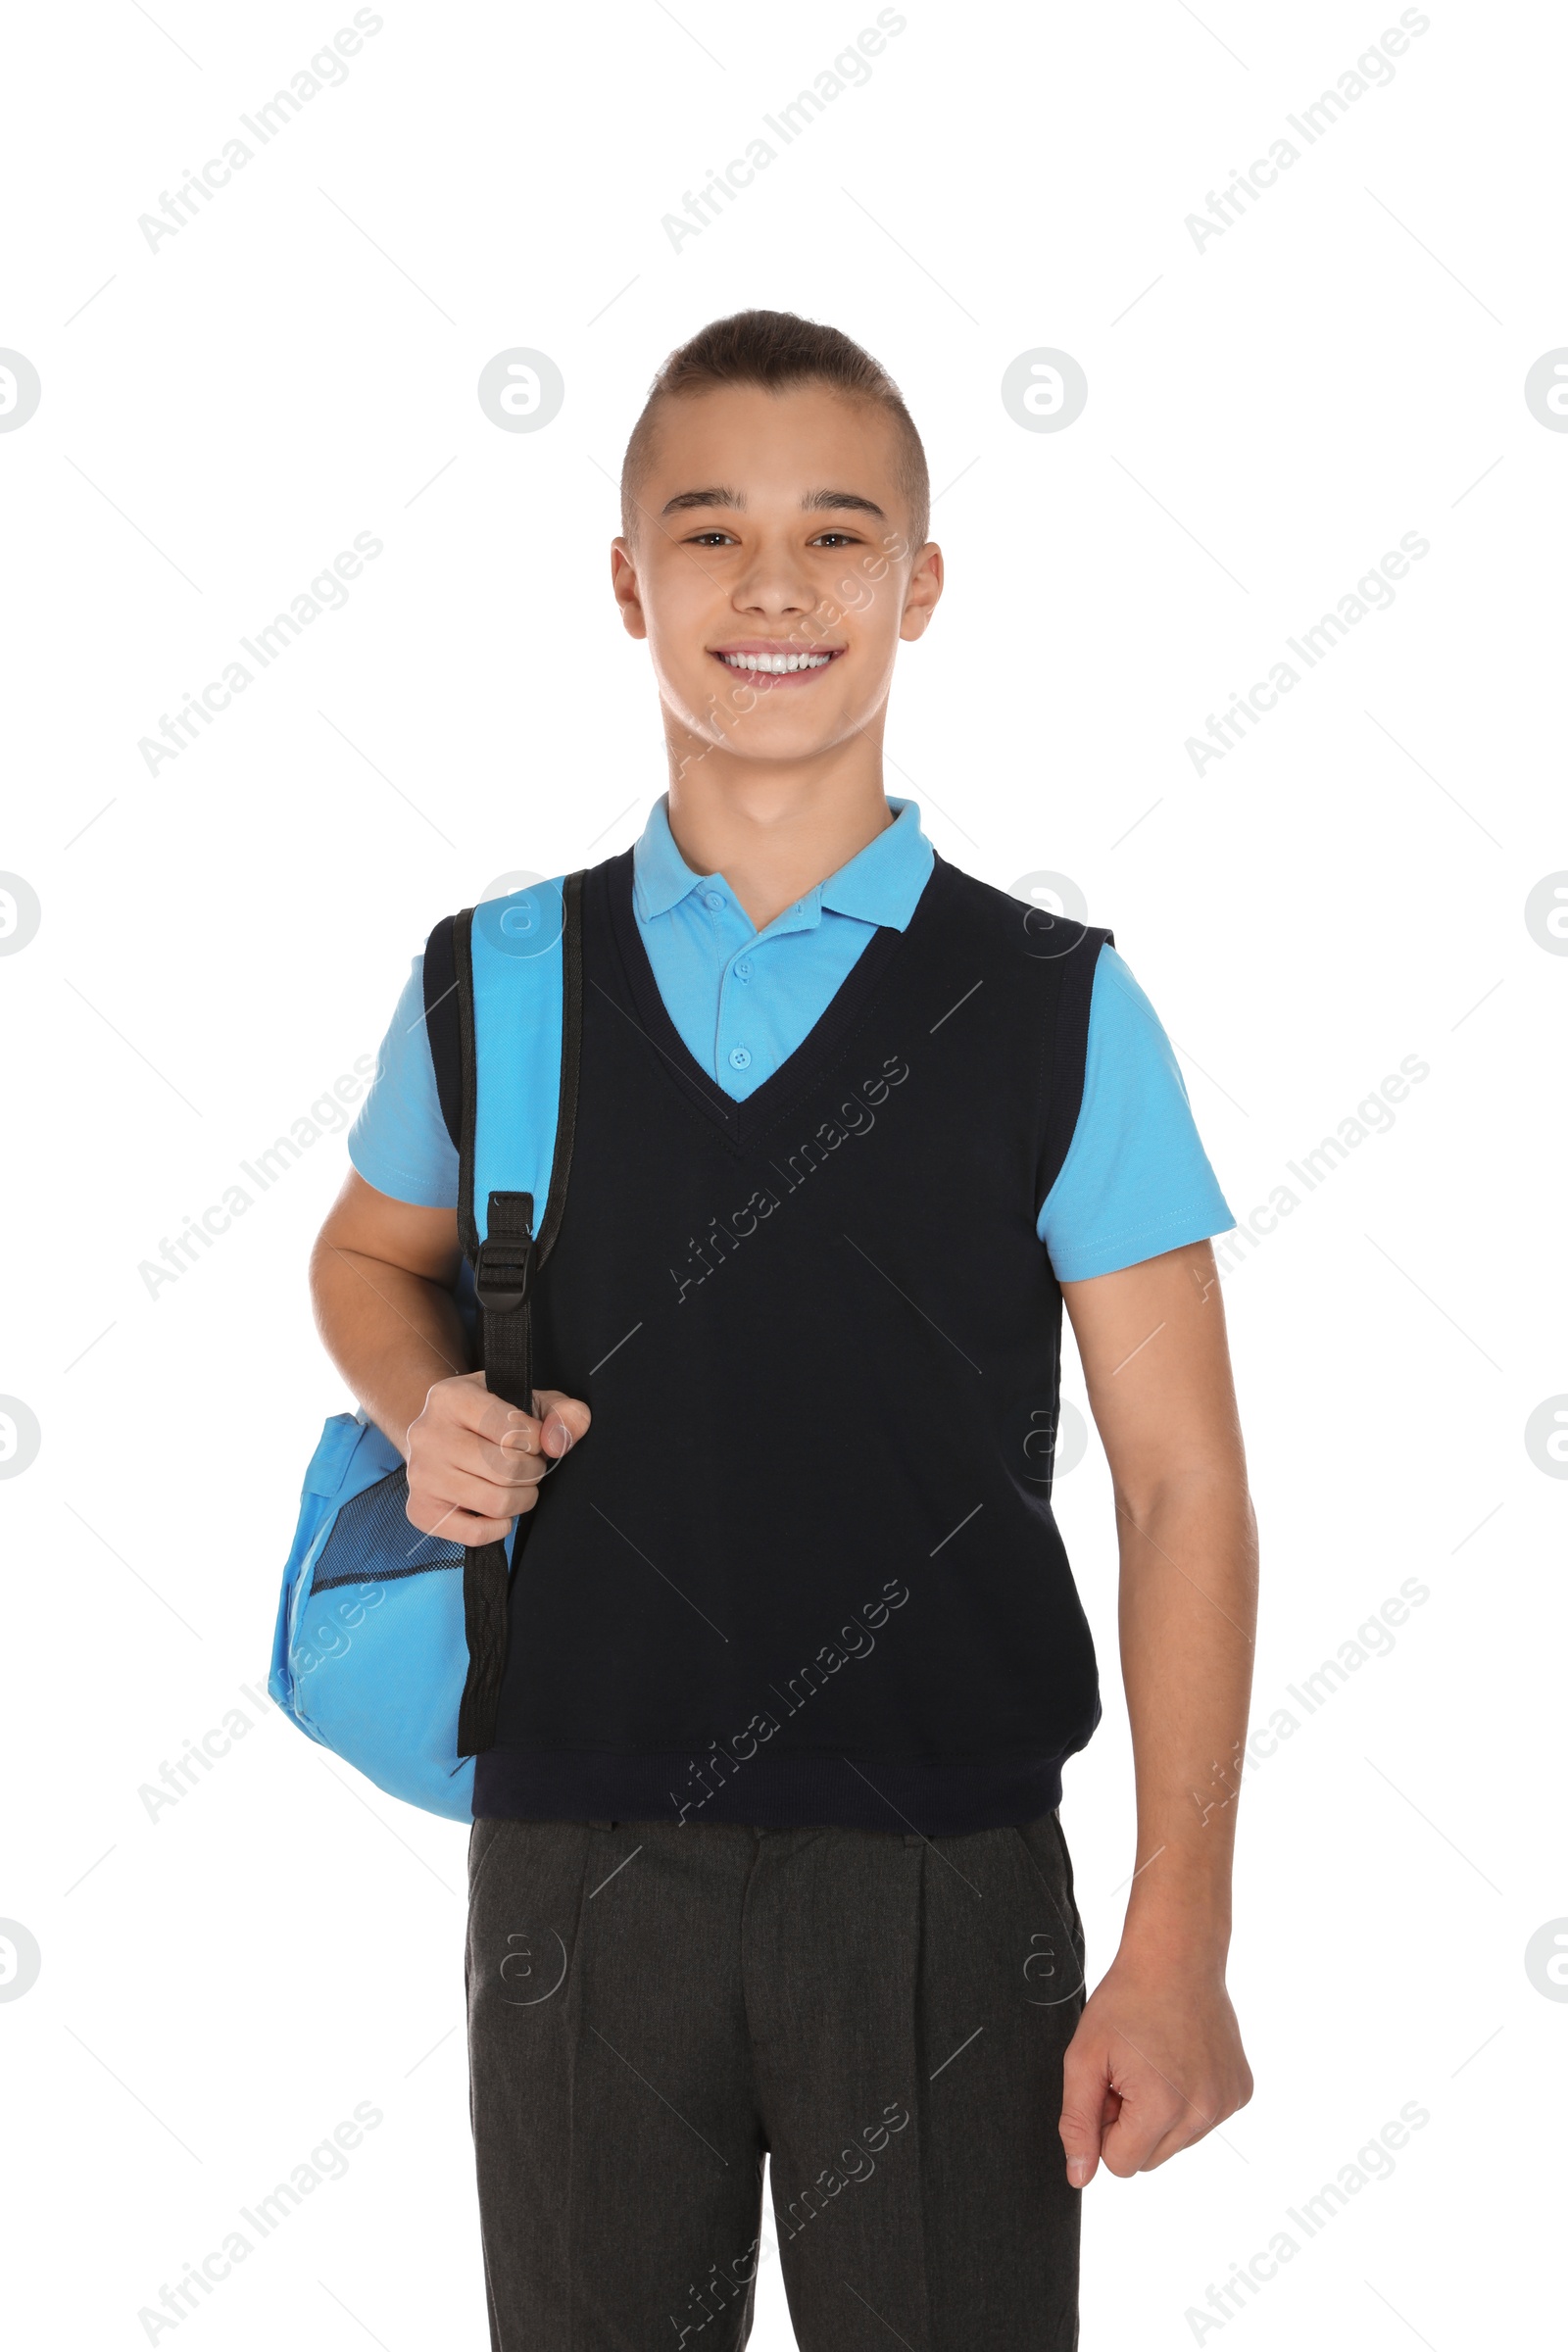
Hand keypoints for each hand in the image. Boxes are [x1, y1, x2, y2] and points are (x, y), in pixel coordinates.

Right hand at [404, 1371, 589, 1545]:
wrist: (438, 1437)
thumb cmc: (490, 1418)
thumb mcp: (528, 1399)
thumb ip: (562, 1411)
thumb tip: (558, 1443)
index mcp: (451, 1398)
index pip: (514, 1430)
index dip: (538, 1441)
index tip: (533, 1440)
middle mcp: (428, 1435)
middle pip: (507, 1469)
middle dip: (532, 1471)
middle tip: (528, 1466)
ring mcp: (421, 1475)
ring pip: (496, 1502)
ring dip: (522, 1498)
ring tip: (517, 1486)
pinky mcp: (421, 1511)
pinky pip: (475, 1534)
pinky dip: (500, 1527)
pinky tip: (498, 1510)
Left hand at [1059, 1949, 1251, 2183]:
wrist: (1176, 1956)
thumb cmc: (1125, 2002)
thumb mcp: (1084, 2058)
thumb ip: (1077, 2122)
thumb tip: (1079, 2178)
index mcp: (1163, 2107)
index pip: (1120, 2165)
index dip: (1104, 2127)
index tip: (1108, 2086)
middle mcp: (1203, 2113)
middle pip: (1149, 2158)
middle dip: (1131, 2124)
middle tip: (1127, 2072)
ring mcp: (1227, 2103)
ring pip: (1176, 2143)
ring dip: (1158, 2115)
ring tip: (1152, 2062)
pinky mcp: (1241, 2092)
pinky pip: (1202, 2121)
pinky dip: (1187, 2100)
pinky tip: (1180, 2059)